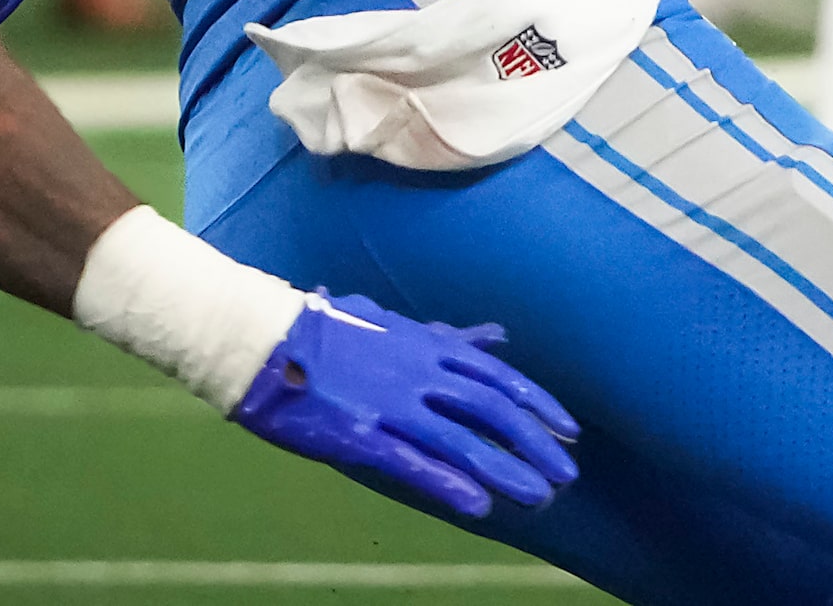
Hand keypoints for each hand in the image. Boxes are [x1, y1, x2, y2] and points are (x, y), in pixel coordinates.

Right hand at [231, 292, 579, 517]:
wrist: (264, 340)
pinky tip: (479, 506)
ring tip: (538, 497)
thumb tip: (496, 336)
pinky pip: (412, 462)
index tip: (568, 430)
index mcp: (425, 344)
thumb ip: (446, 337)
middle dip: (533, 442)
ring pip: (461, 439)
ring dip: (504, 470)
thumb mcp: (394, 325)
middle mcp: (417, 370)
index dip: (537, 403)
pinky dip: (448, 483)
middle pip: (490, 408)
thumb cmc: (327, 332)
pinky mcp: (360, 433)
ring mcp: (390, 402)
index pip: (497, 375)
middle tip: (566, 474)